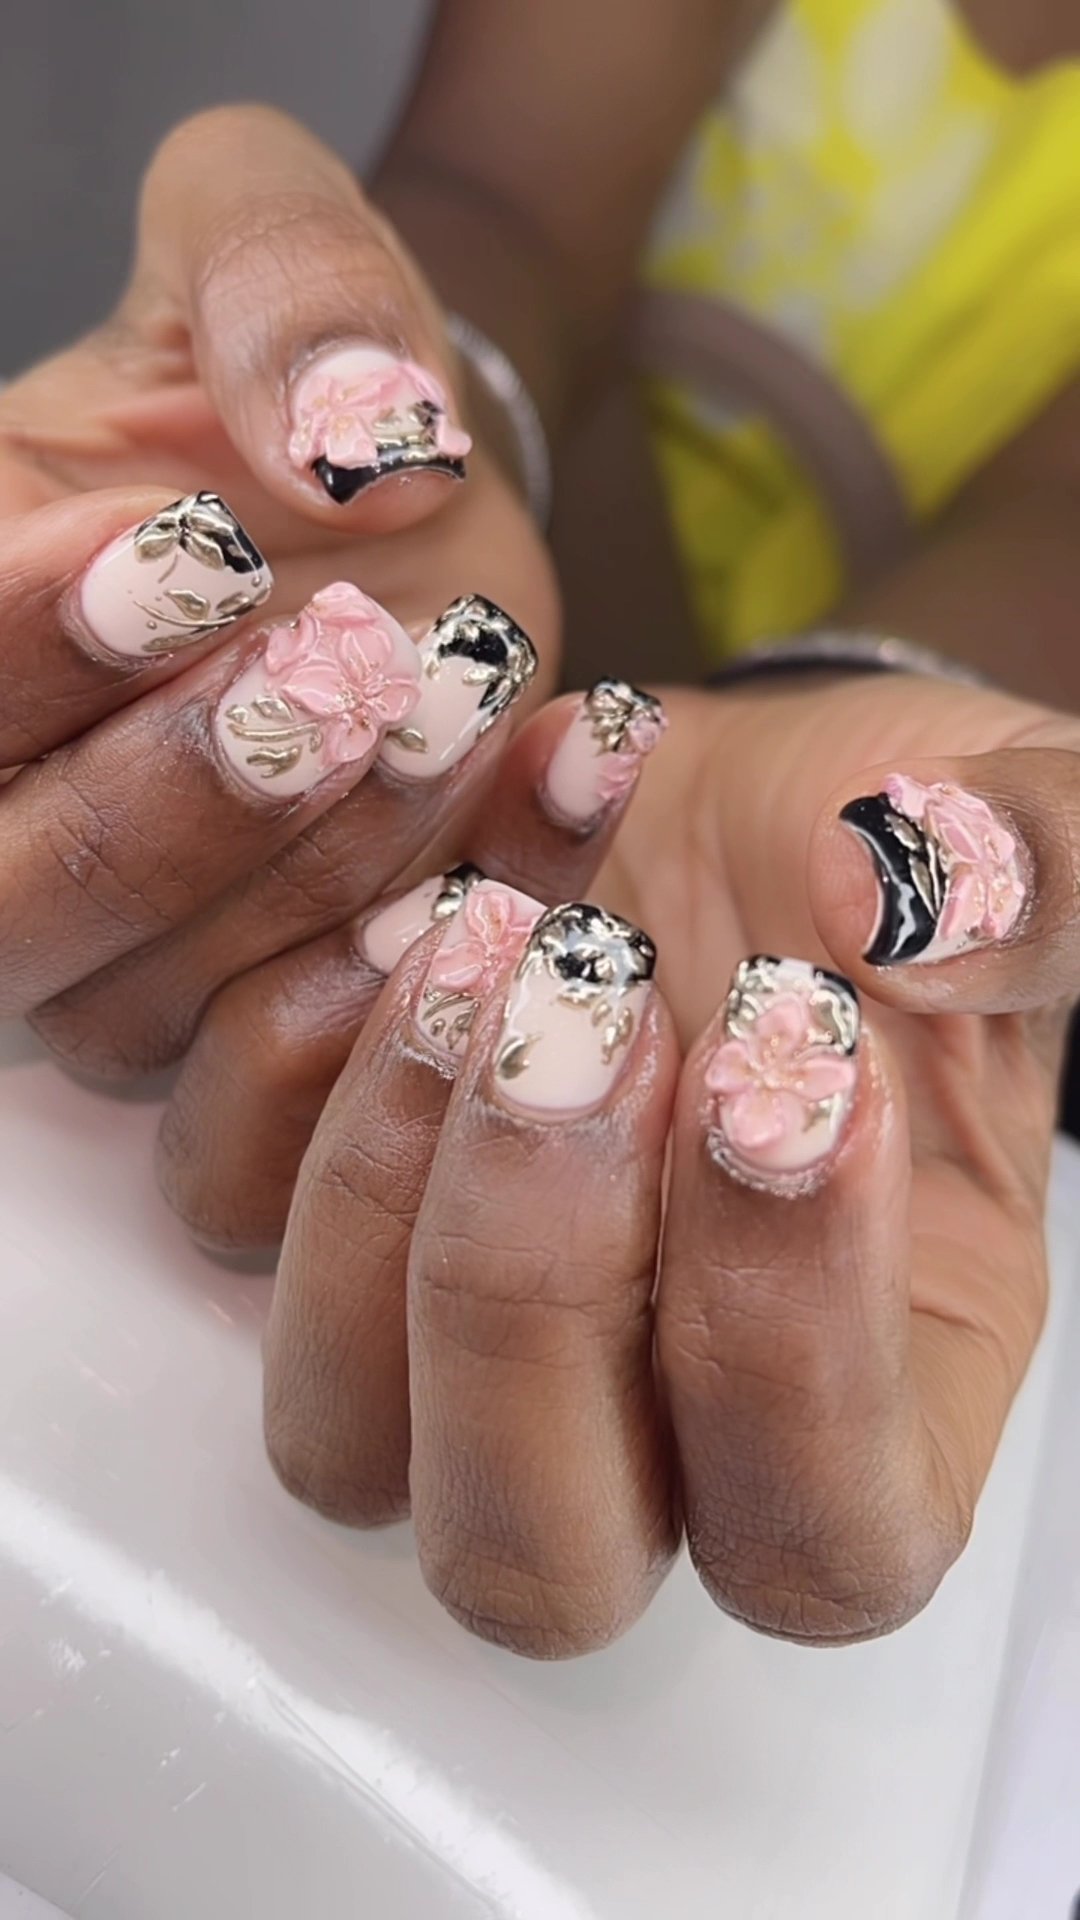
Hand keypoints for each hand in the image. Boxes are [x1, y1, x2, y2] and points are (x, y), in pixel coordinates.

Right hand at [0, 105, 555, 1072]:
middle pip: (4, 903)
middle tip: (350, 662)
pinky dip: (461, 917)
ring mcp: (113, 950)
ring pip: (157, 1006)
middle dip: (178, 799)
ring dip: (329, 868)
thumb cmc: (298, 373)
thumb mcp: (275, 235)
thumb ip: (281, 276)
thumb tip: (358, 438)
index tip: (196, 548)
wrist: (410, 507)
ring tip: (475, 688)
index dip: (24, 643)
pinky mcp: (256, 1013)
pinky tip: (567, 771)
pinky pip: (323, 1044)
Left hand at [196, 669, 1074, 1653]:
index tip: (796, 1053)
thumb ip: (1044, 877)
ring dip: (386, 1178)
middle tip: (595, 1011)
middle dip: (537, 1292)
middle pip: (533, 1559)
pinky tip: (403, 889)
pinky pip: (216, 1205)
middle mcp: (644, 1428)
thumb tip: (928, 892)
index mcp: (871, 1406)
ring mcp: (445, 1344)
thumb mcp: (1023, 835)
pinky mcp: (309, 1207)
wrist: (729, 798)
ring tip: (490, 932)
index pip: (819, 1536)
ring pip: (337, 1432)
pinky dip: (278, 1051)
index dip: (792, 1339)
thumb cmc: (890, 865)